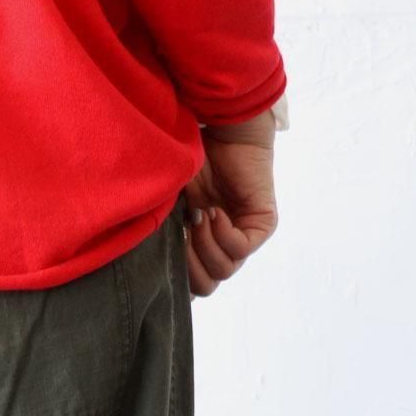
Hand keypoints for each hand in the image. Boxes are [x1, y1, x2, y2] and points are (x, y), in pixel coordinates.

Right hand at [183, 108, 278, 297]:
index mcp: (200, 247)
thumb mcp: (168, 208)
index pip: (191, 286)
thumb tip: (153, 274)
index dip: (176, 278)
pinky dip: (223, 234)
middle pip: (206, 286)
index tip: (166, 247)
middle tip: (183, 234)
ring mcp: (243, 236)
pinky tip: (214, 211)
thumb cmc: (188, 162)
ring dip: (205, 246)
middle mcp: (222, 246)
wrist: (217, 129)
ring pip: (224, 271)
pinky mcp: (262, 224)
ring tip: (199, 216)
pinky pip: (241, 249)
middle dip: (190, 266)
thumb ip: (164, 240)